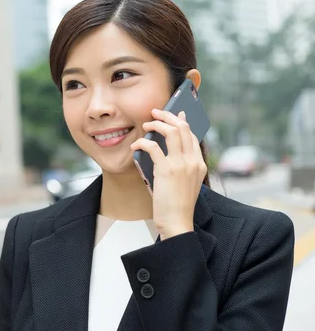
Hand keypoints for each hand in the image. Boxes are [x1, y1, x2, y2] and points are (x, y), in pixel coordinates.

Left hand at [130, 109, 207, 239]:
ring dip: (156, 124)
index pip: (192, 135)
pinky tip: (136, 146)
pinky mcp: (167, 170)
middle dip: (168, 116)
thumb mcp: (184, 182)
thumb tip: (163, 150)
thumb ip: (180, 165)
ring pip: (172, 132)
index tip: (173, 113)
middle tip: (155, 112)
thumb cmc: (177, 204)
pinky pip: (153, 147)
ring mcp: (181, 164)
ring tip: (146, 124)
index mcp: (200, 164)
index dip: (182, 121)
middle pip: (183, 128)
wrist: (177, 222)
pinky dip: (142, 142)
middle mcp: (193, 161)